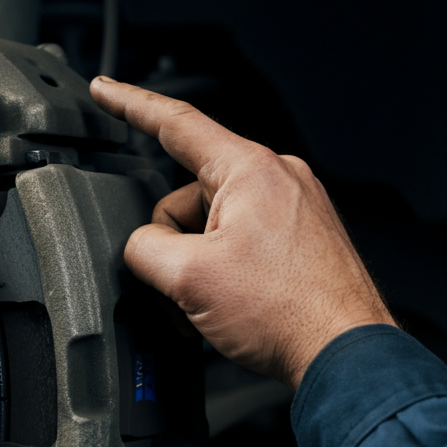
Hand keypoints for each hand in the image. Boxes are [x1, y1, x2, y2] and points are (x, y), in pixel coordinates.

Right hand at [90, 77, 395, 387]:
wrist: (342, 354)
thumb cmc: (288, 313)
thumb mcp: (189, 278)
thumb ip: (144, 249)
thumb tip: (140, 248)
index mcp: (250, 169)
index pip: (175, 122)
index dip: (129, 104)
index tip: (105, 91)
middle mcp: (278, 179)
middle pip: (188, 195)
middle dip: (173, 242)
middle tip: (188, 285)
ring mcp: (294, 209)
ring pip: (212, 225)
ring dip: (199, 265)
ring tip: (219, 303)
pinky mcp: (301, 239)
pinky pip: (241, 242)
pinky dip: (225, 272)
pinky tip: (235, 304)